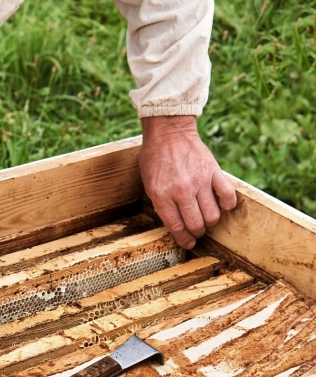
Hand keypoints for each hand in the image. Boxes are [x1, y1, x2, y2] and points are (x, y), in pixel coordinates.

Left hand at [139, 116, 236, 248]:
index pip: (176, 226)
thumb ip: (161, 203)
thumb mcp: (149, 183)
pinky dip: (228, 205)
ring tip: (206, 217)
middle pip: (197, 224)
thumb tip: (175, 224)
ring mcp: (199, 181)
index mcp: (161, 195)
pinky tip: (222, 205)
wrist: (169, 133)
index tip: (189, 243)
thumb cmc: (155, 158)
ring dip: (211, 221)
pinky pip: (227, 196)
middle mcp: (181, 191)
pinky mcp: (213, 172)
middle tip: (197, 229)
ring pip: (213, 215)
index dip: (184, 239)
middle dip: (197, 232)